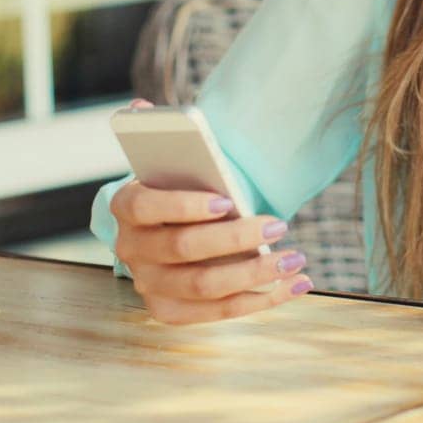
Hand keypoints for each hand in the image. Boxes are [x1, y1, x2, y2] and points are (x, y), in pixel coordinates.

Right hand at [110, 100, 311, 324]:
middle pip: (183, 248)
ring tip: (296, 259)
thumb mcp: (171, 162)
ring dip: (255, 274)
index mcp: (125, 207)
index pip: (148, 206)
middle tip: (279, 224)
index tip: (228, 201)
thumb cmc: (180, 187)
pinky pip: (218, 313)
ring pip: (204, 286)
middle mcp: (131, 250)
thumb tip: (141, 109)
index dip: (186, 206)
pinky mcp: (170, 312)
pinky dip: (262, 301)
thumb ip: (160, 138)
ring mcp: (149, 285)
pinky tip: (297, 285)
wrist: (168, 226)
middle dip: (235, 238)